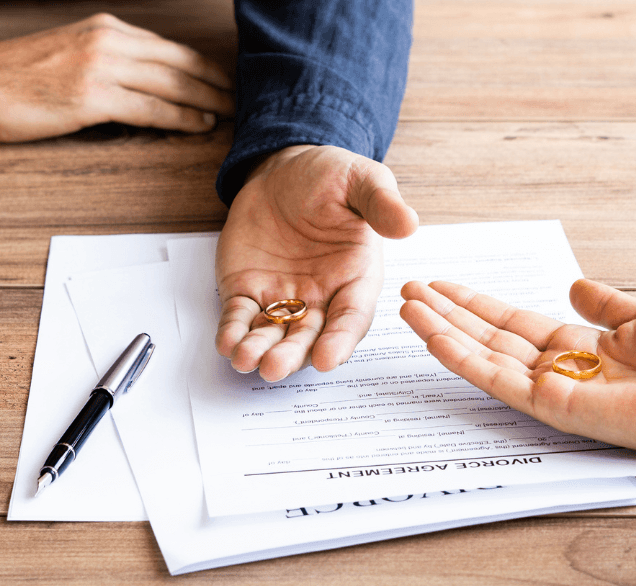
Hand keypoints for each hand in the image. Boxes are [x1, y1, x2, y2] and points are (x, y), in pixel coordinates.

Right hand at [0, 13, 232, 140]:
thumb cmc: (15, 76)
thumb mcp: (70, 53)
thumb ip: (110, 61)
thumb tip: (148, 83)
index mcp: (106, 29)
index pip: (172, 48)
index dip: (207, 68)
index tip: (230, 83)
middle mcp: (108, 41)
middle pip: (182, 63)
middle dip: (219, 83)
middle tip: (246, 102)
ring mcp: (100, 67)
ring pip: (173, 84)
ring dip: (210, 101)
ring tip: (233, 116)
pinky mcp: (90, 97)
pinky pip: (151, 108)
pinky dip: (182, 117)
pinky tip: (201, 124)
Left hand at [215, 145, 417, 380]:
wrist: (284, 169)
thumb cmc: (330, 177)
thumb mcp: (362, 180)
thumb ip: (382, 203)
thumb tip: (409, 223)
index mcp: (356, 278)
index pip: (352, 318)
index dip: (340, 341)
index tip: (327, 359)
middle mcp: (322, 297)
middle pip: (309, 337)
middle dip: (292, 355)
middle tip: (275, 367)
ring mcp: (283, 297)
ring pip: (274, 334)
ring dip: (260, 350)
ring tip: (245, 359)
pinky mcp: (248, 290)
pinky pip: (240, 317)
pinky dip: (232, 332)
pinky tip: (226, 342)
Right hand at [397, 279, 635, 462]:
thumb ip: (605, 304)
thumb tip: (575, 285)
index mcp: (577, 350)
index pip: (513, 323)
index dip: (476, 304)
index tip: (443, 285)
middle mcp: (556, 370)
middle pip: (488, 338)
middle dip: (448, 313)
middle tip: (409, 289)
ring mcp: (549, 389)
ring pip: (482, 357)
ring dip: (442, 332)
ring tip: (407, 306)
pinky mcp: (550, 406)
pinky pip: (496, 379)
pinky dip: (461, 357)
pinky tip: (433, 335)